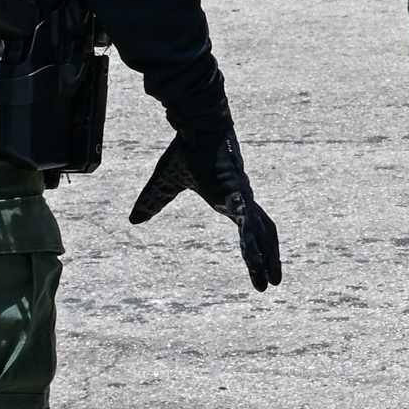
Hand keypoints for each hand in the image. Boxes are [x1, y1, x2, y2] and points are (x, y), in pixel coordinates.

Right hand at [130, 118, 282, 287]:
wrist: (196, 124)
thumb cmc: (186, 149)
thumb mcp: (165, 183)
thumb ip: (153, 202)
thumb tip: (135, 220)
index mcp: (231, 198)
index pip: (248, 227)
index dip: (254, 247)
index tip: (257, 266)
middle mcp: (242, 199)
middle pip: (263, 233)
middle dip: (269, 258)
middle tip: (273, 283)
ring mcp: (242, 196)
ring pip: (261, 232)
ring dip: (267, 258)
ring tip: (271, 282)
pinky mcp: (238, 192)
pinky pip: (249, 221)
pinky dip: (254, 241)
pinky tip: (256, 257)